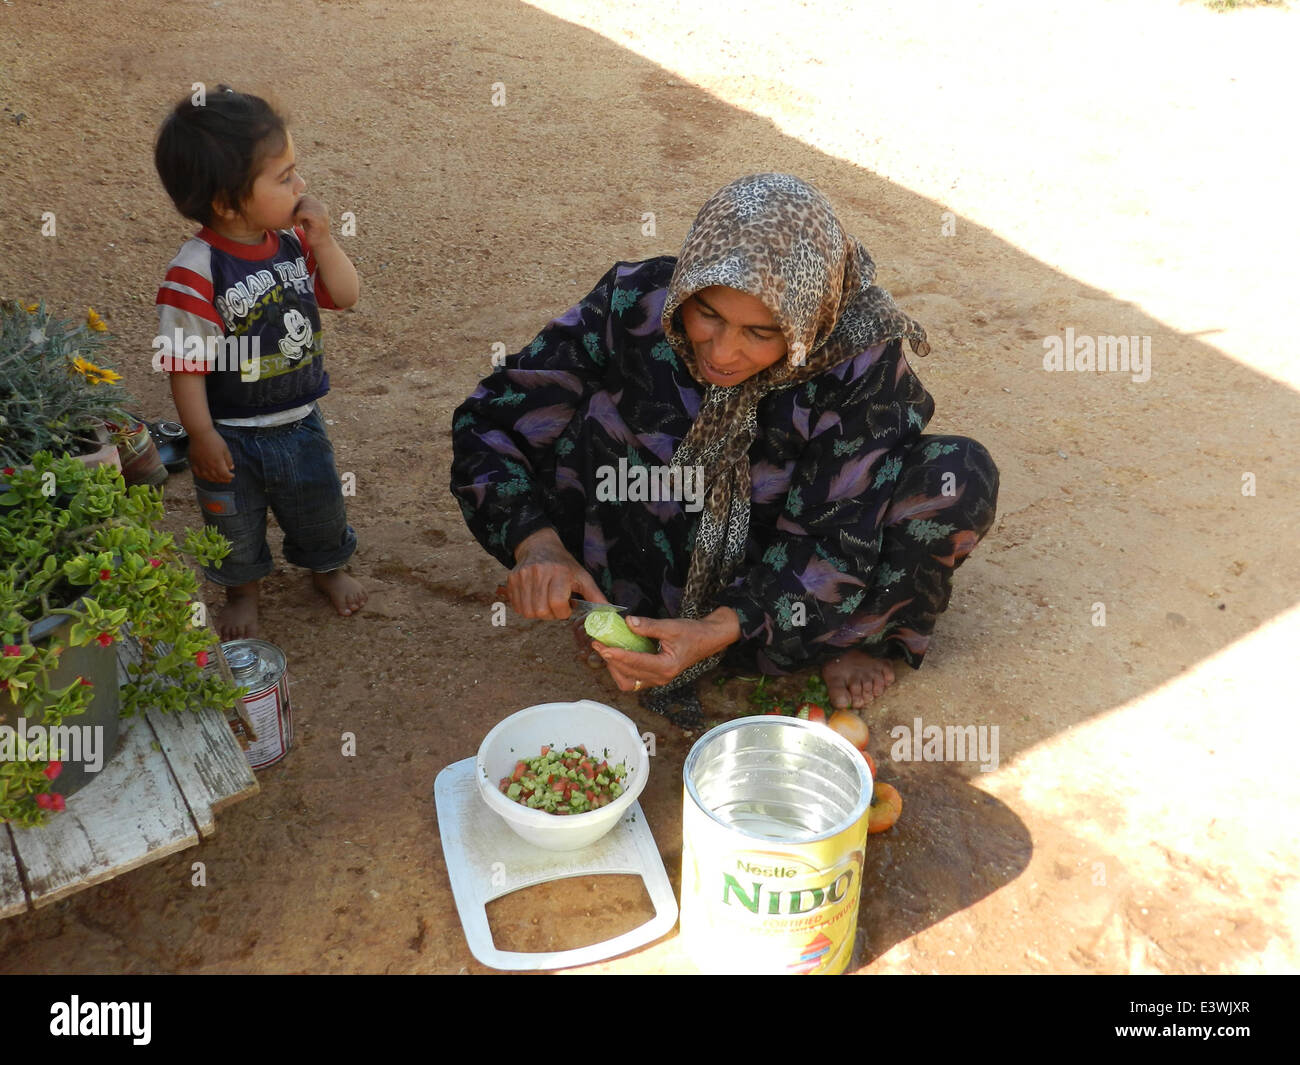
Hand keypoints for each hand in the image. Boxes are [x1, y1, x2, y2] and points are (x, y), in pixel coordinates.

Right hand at [189, 427, 234, 482]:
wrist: (200, 433)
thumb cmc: (214, 439)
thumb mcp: (225, 449)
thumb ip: (228, 460)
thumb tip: (231, 468)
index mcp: (217, 463)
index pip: (224, 475)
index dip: (229, 477)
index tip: (232, 476)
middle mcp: (208, 466)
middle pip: (216, 477)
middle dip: (223, 480)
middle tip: (227, 480)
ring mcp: (200, 465)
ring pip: (207, 477)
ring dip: (213, 480)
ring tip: (218, 479)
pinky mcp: (193, 462)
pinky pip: (197, 473)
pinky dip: (202, 476)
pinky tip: (205, 476)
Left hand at [292, 194, 332, 248]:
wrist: (320, 244)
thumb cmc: (310, 230)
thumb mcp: (306, 215)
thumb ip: (302, 205)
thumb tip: (289, 194)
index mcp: (320, 204)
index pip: (305, 196)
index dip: (297, 204)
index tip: (296, 214)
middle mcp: (322, 206)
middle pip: (304, 198)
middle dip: (297, 207)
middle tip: (296, 218)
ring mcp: (322, 212)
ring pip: (303, 204)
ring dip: (297, 212)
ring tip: (297, 221)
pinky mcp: (319, 219)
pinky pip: (304, 212)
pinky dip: (298, 217)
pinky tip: (298, 223)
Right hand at [506, 529, 603, 619]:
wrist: (539, 546)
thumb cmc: (564, 565)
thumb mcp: (582, 577)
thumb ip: (595, 596)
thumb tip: (609, 613)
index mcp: (559, 572)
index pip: (557, 603)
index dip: (563, 611)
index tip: (567, 606)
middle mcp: (538, 573)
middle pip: (541, 611)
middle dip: (551, 614)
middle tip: (556, 606)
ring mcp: (522, 576)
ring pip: (527, 612)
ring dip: (538, 613)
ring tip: (545, 602)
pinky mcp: (511, 580)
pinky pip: (517, 607)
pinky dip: (526, 608)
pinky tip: (534, 599)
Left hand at [595, 608, 739, 691]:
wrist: (708, 639)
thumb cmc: (693, 633)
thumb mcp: (671, 626)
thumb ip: (648, 626)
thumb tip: (628, 622)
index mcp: (666, 667)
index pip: (635, 663)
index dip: (617, 655)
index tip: (603, 646)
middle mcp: (661, 677)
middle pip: (628, 675)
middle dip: (611, 660)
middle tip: (598, 644)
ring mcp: (658, 679)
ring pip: (628, 681)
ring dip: (614, 667)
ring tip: (605, 649)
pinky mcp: (655, 676)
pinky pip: (633, 678)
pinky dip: (622, 669)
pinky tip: (616, 654)